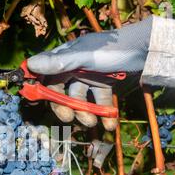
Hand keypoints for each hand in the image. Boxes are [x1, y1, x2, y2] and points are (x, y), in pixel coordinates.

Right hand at [27, 17, 152, 129]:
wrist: (144, 50)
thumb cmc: (111, 50)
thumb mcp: (83, 58)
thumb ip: (58, 63)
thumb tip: (30, 64)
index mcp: (64, 57)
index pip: (46, 75)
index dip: (41, 89)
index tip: (38, 102)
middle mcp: (73, 67)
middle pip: (62, 92)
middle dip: (65, 107)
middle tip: (69, 118)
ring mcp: (88, 76)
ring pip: (81, 99)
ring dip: (85, 113)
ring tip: (93, 122)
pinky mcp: (103, 83)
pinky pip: (99, 100)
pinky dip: (103, 112)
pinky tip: (109, 124)